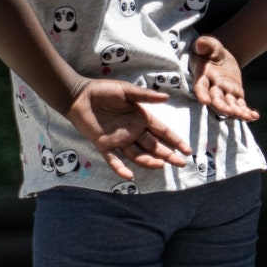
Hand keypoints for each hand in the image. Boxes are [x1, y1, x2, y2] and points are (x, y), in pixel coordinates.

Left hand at [66, 77, 192, 180]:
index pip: (162, 132)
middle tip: (181, 164)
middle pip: (154, 146)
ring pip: (137, 154)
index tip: (188, 151)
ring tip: (161, 165)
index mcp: (141, 118)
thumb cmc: (103, 90)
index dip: (175, 140)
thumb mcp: (126, 91)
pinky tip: (129, 176)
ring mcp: (119, 139)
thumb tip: (166, 98)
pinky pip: (113, 159)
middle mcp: (133, 131)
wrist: (78, 95)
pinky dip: (120, 168)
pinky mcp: (103, 144)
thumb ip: (145, 96)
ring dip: (149, 161)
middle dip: (168, 154)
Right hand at [189, 36, 258, 121]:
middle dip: (222, 107)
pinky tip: (254, 116)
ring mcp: (224, 92)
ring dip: (237, 112)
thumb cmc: (209, 49)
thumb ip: (204, 44)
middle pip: (216, 99)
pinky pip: (240, 105)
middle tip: (229, 112)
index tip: (204, 101)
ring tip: (246, 117)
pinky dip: (246, 112)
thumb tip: (201, 43)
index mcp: (203, 76)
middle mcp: (212, 87)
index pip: (200, 87)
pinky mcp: (235, 94)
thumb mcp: (207, 44)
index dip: (201, 94)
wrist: (218, 56)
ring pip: (229, 105)